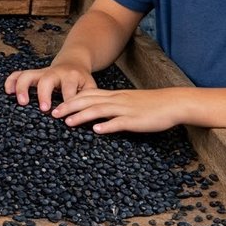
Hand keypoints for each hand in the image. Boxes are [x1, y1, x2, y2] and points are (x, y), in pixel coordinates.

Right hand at [5, 61, 93, 110]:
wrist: (73, 63)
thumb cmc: (82, 81)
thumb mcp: (90, 87)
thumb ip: (88, 100)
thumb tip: (85, 118)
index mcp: (71, 76)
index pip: (69, 90)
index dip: (66, 102)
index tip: (64, 116)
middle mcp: (55, 73)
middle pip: (47, 80)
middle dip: (44, 94)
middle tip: (44, 109)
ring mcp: (42, 72)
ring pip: (29, 75)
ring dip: (23, 87)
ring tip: (21, 102)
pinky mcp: (33, 73)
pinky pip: (19, 74)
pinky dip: (11, 81)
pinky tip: (8, 92)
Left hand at [49, 85, 192, 133]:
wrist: (172, 103)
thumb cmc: (150, 105)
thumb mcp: (127, 102)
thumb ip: (112, 107)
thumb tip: (96, 117)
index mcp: (114, 96)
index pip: (87, 94)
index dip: (70, 99)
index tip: (56, 105)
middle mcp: (117, 100)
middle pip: (88, 100)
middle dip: (69, 106)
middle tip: (53, 114)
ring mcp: (126, 109)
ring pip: (100, 110)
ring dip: (82, 116)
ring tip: (67, 122)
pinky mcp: (136, 120)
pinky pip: (119, 122)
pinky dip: (107, 126)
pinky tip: (97, 131)